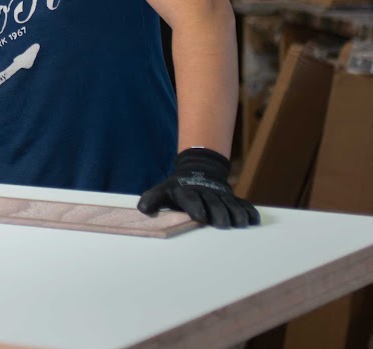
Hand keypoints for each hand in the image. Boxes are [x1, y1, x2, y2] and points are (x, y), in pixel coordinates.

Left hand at [137, 147, 259, 228]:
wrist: (198, 171)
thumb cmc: (177, 189)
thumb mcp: (162, 191)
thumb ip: (152, 200)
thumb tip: (143, 210)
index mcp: (187, 192)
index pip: (191, 198)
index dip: (195, 207)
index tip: (199, 217)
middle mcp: (206, 193)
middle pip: (214, 203)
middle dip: (218, 213)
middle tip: (221, 224)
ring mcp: (221, 195)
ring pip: (231, 204)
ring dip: (235, 213)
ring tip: (239, 223)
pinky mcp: (233, 198)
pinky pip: (244, 204)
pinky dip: (249, 211)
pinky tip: (253, 220)